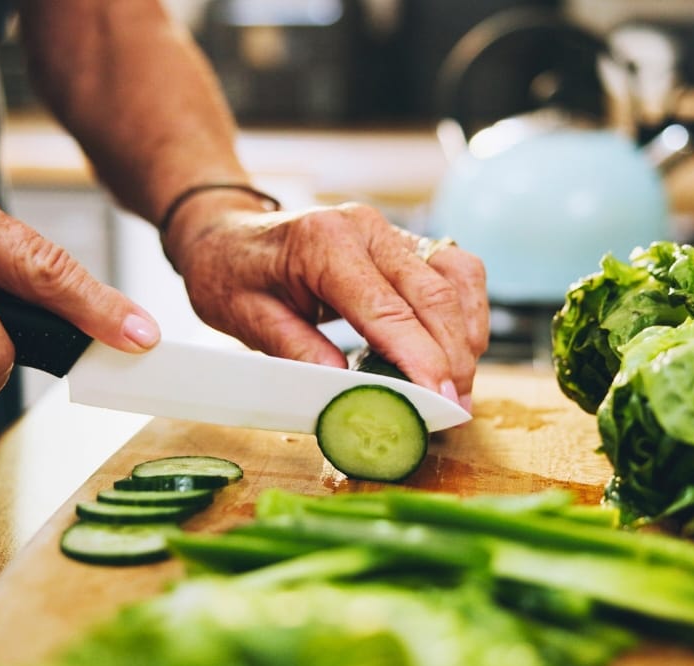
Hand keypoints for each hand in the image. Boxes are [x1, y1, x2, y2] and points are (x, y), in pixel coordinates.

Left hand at [163, 199, 488, 408]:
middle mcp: (365, 227)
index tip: (440, 400)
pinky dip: (466, 310)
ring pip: (455, 276)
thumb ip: (296, 351)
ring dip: (467, 333)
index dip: (421, 358)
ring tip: (460, 387)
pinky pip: (454, 269)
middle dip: (453, 357)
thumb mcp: (246, 319)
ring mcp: (388, 230)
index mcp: (323, 243)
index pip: (387, 308)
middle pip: (433, 293)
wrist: (226, 233)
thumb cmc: (230, 273)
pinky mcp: (402, 240)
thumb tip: (347, 391)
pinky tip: (460, 349)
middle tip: (455, 410)